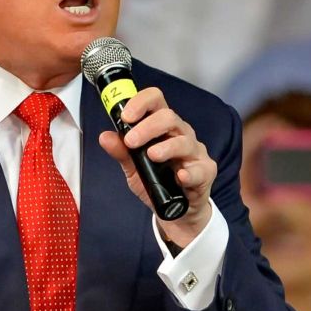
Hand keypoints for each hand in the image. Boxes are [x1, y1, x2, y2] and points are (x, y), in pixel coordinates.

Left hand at [98, 88, 215, 246]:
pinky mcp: (206, 171)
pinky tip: (180, 176)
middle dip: (148, 127)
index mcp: (162, 126)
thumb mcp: (134, 168)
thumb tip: (105, 137)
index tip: (125, 117)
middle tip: (131, 141)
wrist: (177, 210)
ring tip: (152, 155)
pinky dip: (190, 173)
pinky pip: (200, 169)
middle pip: (169, 117)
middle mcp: (181, 133)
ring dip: (166, 147)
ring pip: (184, 141)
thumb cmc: (158, 181)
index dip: (141, 102)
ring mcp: (195, 151)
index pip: (155, 101)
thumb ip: (121, 152)